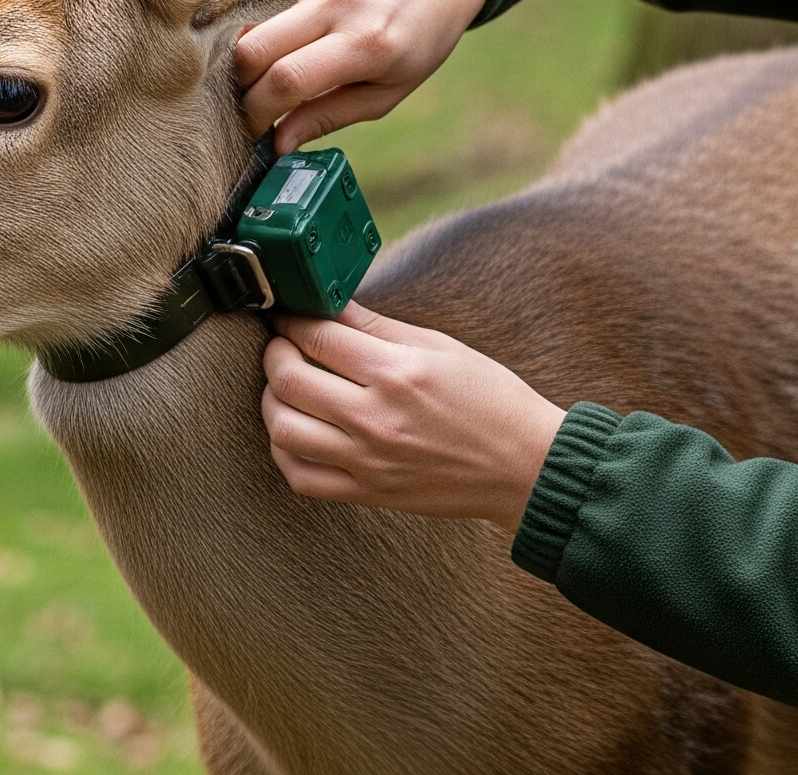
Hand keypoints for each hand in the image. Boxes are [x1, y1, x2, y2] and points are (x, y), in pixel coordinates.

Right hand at [235, 0, 489, 152]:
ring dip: (242, 57)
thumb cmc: (419, 36)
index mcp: (364, 44)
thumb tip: (280, 144)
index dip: (258, 113)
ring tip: (257, 78)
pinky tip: (265, 44)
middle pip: (252, 49)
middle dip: (238, 87)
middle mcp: (336, 4)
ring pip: (248, 21)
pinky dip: (251, 27)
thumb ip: (331, 115)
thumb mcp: (389, 90)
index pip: (287, 79)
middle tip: (248, 106)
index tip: (252, 132)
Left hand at [260, 303, 567, 531]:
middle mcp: (376, 418)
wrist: (524, 467)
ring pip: (283, 429)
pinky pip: (300, 476)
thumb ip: (377, 327)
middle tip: (282, 344)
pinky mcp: (368, 491)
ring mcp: (368, 460)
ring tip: (285, 387)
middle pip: (289, 380)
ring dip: (272, 401)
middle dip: (275, 353)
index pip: (318, 337)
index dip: (292, 319)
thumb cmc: (490, 401)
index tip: (287, 313)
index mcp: (398, 372)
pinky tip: (296, 431)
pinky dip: (285, 451)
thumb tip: (331, 305)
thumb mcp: (440, 347)